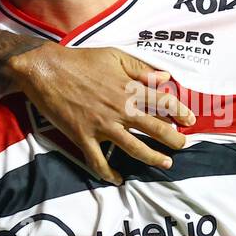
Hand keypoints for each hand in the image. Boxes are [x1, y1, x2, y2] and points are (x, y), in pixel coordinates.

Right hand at [8, 45, 195, 184]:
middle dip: (173, 140)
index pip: (164, 102)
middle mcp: (119, 110)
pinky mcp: (83, 137)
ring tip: (165, 164)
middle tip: (182, 146)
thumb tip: (164, 77)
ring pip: (134, 148)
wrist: (45, 70)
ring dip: (152, 158)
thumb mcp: (114, 56)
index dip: (181, 112)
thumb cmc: (80, 60)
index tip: (190, 120)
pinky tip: (118, 179)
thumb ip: (140, 68)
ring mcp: (102, 126)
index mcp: (128, 89)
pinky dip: (109, 174)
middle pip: (155, 129)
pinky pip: (98, 161)